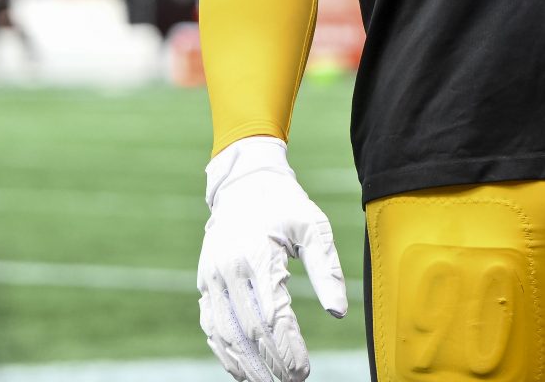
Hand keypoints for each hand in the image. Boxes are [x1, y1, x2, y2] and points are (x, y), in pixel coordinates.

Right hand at [198, 136, 346, 381]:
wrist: (244, 183)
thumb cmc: (285, 205)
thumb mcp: (314, 227)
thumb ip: (327, 269)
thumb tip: (339, 312)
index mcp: (257, 255)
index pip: (271, 315)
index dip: (287, 347)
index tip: (304, 370)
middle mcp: (229, 269)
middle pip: (248, 331)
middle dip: (271, 363)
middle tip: (293, 381)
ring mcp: (212, 277)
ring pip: (225, 334)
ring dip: (246, 365)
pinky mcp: (205, 283)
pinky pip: (211, 326)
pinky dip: (224, 352)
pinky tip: (243, 370)